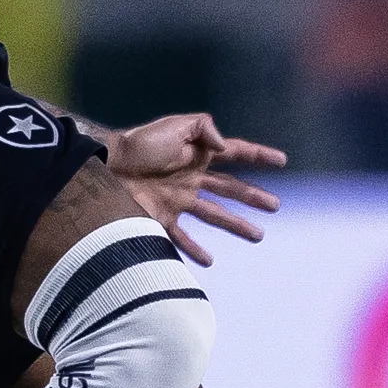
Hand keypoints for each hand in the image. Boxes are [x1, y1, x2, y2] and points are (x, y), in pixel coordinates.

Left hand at [101, 111, 287, 263]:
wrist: (104, 167)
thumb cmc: (139, 144)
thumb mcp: (175, 126)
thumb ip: (203, 130)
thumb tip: (225, 147)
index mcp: (197, 154)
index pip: (235, 154)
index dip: (259, 156)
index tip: (282, 161)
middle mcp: (191, 178)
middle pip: (230, 189)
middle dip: (253, 197)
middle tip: (275, 206)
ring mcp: (177, 199)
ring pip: (214, 215)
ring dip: (236, 225)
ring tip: (258, 236)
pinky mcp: (160, 218)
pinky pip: (181, 237)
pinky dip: (194, 249)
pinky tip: (209, 261)